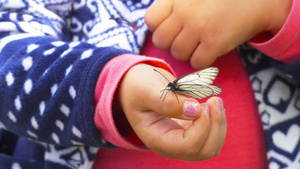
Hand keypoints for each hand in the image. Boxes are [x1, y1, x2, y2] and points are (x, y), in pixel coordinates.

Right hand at [118, 64, 225, 160]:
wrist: (136, 86)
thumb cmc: (137, 87)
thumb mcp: (146, 90)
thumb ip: (167, 101)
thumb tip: (195, 110)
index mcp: (157, 139)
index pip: (188, 146)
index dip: (202, 126)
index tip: (203, 103)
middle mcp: (170, 145)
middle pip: (204, 150)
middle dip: (216, 126)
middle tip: (214, 99)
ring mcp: (181, 140)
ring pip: (211, 145)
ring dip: (219, 123)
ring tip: (214, 100)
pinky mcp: (189, 131)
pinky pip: (211, 135)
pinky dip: (217, 121)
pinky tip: (210, 104)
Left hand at [145, 0, 291, 68]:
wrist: (255, 0)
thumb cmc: (219, 0)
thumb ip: (173, 6)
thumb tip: (158, 25)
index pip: (150, 20)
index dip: (159, 28)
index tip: (172, 28)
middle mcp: (185, 12)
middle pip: (161, 41)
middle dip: (171, 43)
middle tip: (185, 39)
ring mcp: (199, 27)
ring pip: (178, 54)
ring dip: (188, 53)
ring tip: (199, 43)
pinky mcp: (215, 42)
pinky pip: (197, 63)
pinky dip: (203, 60)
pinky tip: (210, 50)